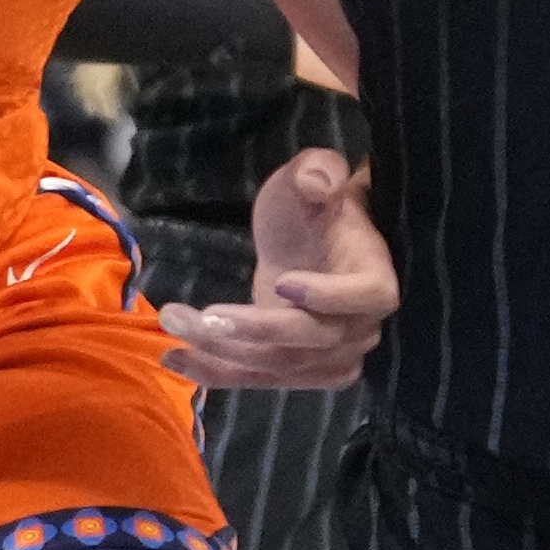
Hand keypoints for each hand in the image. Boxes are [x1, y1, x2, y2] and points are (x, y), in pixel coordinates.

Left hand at [161, 150, 394, 388]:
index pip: (368, 295)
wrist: (301, 243)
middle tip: (201, 314)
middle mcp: (360, 324)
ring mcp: (329, 354)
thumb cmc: (308, 204)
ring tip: (175, 325)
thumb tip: (319, 181)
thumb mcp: (310, 172)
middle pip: (312, 339)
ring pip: (280, 366)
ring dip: (223, 352)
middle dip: (252, 330)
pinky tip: (176, 358)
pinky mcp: (296, 369)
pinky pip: (260, 379)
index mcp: (374, 272)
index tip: (283, 283)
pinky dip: (217, 373)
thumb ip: (319, 169)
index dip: (330, 297)